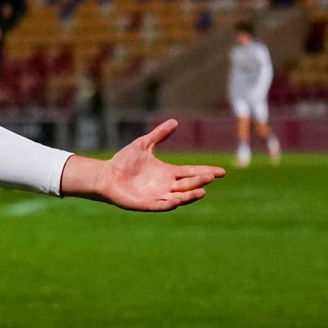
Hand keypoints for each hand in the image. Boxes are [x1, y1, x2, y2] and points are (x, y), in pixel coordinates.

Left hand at [63, 119, 224, 211]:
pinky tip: (178, 200)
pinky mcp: (147, 204)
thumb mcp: (143, 144)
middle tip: (211, 177)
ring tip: (202, 191)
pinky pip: (161, 205)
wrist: (105, 174)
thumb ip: (159, 135)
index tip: (222, 172)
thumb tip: (174, 122)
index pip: (192, 172)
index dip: (206, 171)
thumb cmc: (123, 161)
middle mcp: (166, 185)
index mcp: (168, 172)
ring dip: (190, 195)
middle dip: (200, 181)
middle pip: (188, 184)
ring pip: (179, 197)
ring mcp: (158, 196)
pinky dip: (170, 203)